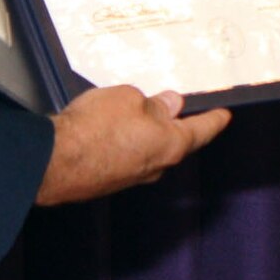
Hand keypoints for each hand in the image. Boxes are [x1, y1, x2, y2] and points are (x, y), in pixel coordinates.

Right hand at [35, 85, 231, 204]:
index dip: (214, 119)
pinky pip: (127, 156)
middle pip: (176, 141)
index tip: (224, 114)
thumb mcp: (129, 98)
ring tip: (134, 109)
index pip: (202, 130)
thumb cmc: (95, 128)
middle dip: (176, 122)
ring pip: (149, 149)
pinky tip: (112, 127)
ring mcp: (133, 177)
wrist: (55, 162)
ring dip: (147, 131)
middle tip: (174, 103)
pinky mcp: (111, 180)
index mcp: (171, 144)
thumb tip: (169, 104)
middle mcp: (157, 166)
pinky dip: (126, 141)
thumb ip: (154, 103)